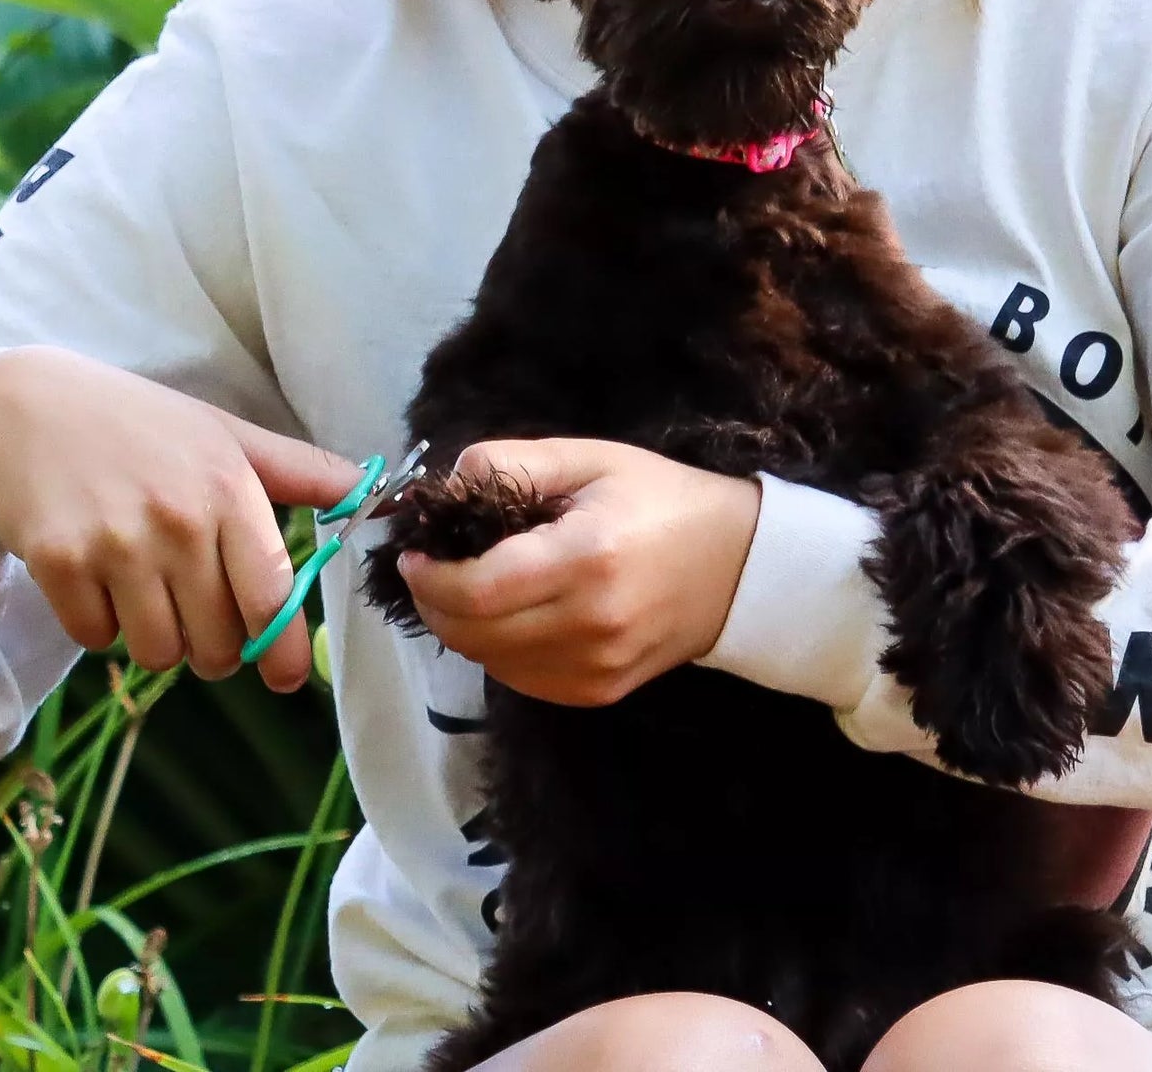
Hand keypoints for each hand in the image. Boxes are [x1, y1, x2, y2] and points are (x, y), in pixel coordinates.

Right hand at [0, 346, 359, 692]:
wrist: (25, 406)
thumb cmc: (140, 423)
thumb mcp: (225, 434)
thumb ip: (300, 472)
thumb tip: (371, 491)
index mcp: (227, 489)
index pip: (270, 595)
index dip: (281, 649)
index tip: (284, 676)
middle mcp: (177, 521)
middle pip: (216, 640)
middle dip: (214, 643)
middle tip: (196, 609)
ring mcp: (114, 545)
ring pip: (158, 652)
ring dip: (157, 636)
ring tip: (144, 587)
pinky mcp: (58, 565)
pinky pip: (97, 640)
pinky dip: (100, 624)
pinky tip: (96, 576)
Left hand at [397, 438, 761, 704]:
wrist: (739, 565)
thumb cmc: (660, 499)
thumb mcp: (590, 459)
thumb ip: (513, 464)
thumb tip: (446, 485)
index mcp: (586, 558)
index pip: (480, 589)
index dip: (430, 577)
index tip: (413, 553)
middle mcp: (590, 623)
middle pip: (475, 634)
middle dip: (433, 602)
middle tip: (428, 568)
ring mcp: (598, 667)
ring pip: (491, 662)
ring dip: (462, 627)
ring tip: (468, 586)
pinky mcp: (601, 692)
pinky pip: (522, 680)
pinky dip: (498, 650)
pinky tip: (508, 615)